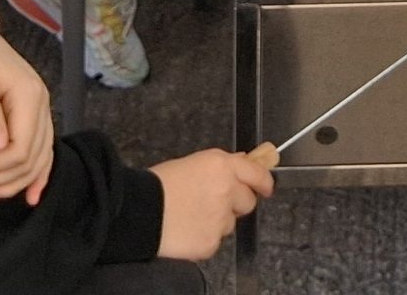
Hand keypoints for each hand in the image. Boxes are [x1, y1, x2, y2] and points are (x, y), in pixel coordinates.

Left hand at [0, 8, 54, 206]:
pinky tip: (29, 196)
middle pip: (29, 158)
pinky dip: (34, 176)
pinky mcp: (27, 115)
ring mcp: (37, 110)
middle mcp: (40, 104)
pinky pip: (40, 152)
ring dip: (8, 183)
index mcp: (29, 94)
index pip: (20, 148)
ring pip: (36, 160)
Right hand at [150, 148, 276, 258]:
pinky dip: (204, 237)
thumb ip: (220, 167)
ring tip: (191, 216)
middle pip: (248, 201)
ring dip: (218, 221)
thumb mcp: (192, 163)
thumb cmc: (158, 185)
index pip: (256, 173)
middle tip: (215, 204)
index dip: (264, 181)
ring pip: (230, 223)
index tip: (266, 187)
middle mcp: (227, 190)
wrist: (139, 211)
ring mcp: (221, 218)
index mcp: (221, 165)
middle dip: (236, 203)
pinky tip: (186, 230)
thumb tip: (240, 165)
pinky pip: (215, 241)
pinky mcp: (211, 242)